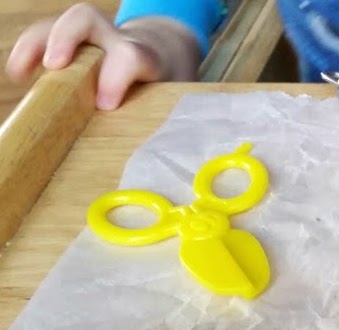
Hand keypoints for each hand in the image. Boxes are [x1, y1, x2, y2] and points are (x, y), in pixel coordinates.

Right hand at [5, 3, 198, 109]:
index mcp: (147, 58)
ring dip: (38, 43)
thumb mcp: (172, 104)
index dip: (116, 77)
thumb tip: (152, 155)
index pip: (132, 57)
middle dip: (66, 38)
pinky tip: (20, 74)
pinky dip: (30, 51)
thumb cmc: (164, 89)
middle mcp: (116, 39)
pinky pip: (46, 37)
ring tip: (20, 73)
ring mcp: (92, 37)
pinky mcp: (73, 42)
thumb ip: (162, 119)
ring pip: (60, 25)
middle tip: (55, 67)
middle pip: (87, 19)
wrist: (163, 57)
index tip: (105, 105)